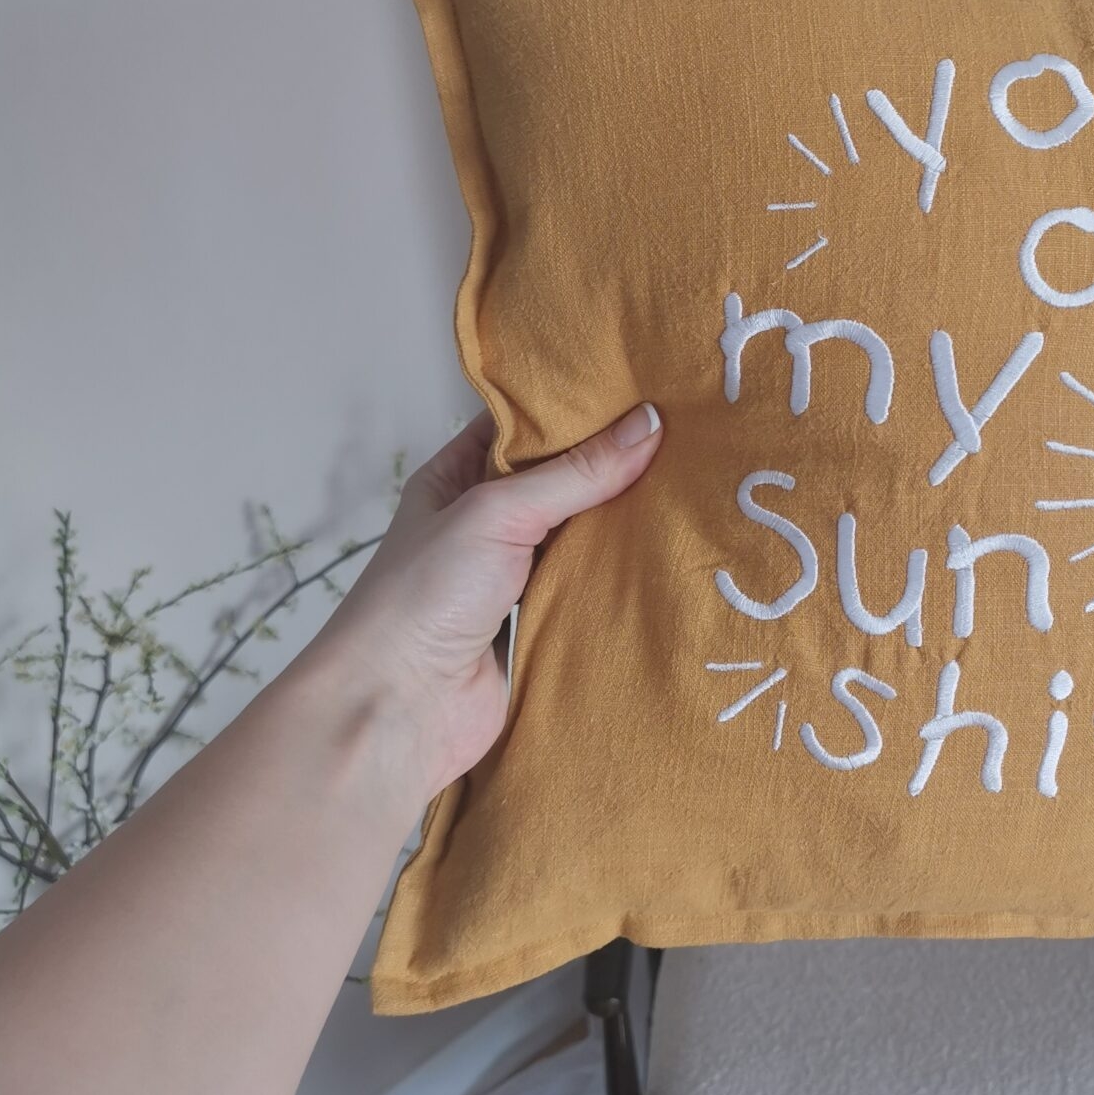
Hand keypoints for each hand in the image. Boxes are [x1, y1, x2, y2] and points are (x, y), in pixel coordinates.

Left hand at [309, 403, 660, 802]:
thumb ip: (574, 473)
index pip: (521, 429)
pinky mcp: (539, 626)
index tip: (639, 384)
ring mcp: (513, 578)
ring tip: (695, 482)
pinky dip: (623, 577)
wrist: (398, 710)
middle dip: (611, 464)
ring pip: (580, 537)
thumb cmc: (424, 596)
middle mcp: (483, 524)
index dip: (572, 407)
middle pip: (559, 482)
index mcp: (454, 480)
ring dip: (624, 522)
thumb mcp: (496, 513)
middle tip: (685, 430)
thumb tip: (647, 422)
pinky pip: (589, 590)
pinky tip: (675, 551)